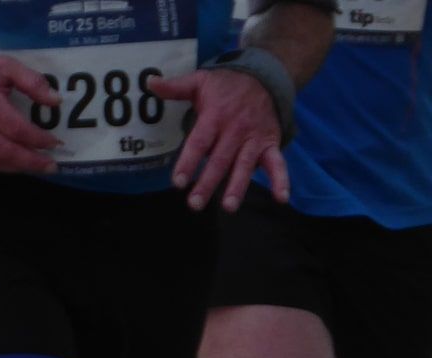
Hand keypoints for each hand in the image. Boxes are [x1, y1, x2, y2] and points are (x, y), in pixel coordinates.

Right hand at [0, 52, 59, 174]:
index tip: (55, 143)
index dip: (38, 140)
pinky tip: (13, 162)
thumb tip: (56, 102)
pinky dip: (0, 166)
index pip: (17, 130)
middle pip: (7, 152)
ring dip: (17, 167)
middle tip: (51, 166)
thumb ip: (33, 82)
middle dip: (32, 162)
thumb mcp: (7, 66)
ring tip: (34, 165)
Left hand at [153, 68, 284, 210]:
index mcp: (216, 116)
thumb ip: (176, 87)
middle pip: (220, 159)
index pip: (200, 142)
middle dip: (208, 183)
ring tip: (228, 207)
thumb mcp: (201, 81)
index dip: (189, 162)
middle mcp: (236, 129)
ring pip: (245, 165)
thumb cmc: (226, 85)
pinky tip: (281, 197)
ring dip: (238, 186)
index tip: (178, 182)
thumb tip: (150, 83)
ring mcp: (254, 138)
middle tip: (195, 204)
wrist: (266, 75)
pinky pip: (278, 162)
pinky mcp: (270, 143)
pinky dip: (281, 179)